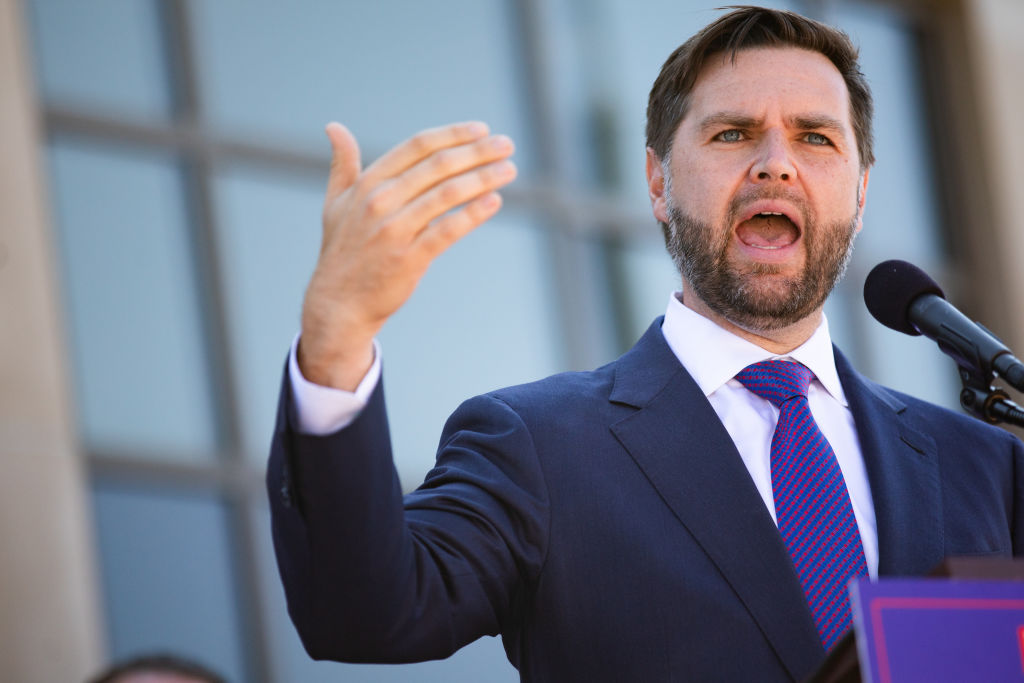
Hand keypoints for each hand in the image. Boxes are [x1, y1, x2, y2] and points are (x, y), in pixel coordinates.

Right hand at [298, 121, 516, 389]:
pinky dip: (473, 214)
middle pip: (438, 166)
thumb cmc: (342, 251)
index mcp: (368, 183)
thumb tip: (334, 126)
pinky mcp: (409, 258)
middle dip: (478, 152)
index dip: (453, 135)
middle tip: (507, 144)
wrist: (338, 303)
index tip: (482, 129)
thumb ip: (342, 165)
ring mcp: (395, 230)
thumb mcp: (336, 203)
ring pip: (447, 194)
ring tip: (510, 170)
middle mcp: (380, 201)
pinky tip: (495, 202)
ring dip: (484, 178)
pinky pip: (448, 231)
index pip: (417, 146)